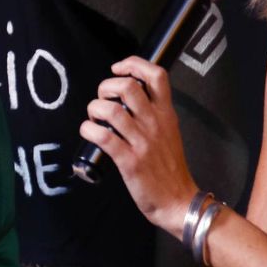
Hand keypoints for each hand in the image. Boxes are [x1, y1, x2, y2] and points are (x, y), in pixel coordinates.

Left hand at [78, 57, 199, 236]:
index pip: (156, 75)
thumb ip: (153, 115)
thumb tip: (127, 100)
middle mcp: (154, 123)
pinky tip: (88, 132)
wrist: (179, 201)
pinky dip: (88, 130)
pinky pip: (102, 136)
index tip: (118, 69)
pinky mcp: (129, 160)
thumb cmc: (170, 169)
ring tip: (94, 118)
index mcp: (166, 114)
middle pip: (128, 87)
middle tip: (102, 100)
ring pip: (111, 110)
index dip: (133, 64)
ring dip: (94, 109)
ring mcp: (142, 142)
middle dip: (106, 87)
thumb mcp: (170, 133)